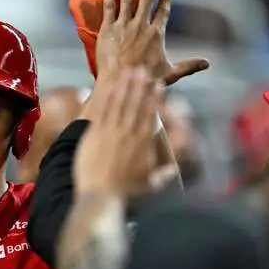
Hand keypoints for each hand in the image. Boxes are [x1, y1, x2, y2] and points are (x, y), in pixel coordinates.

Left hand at [76, 67, 175, 194]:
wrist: (101, 197)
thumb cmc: (127, 195)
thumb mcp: (150, 187)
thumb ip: (163, 175)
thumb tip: (174, 171)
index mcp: (144, 144)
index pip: (151, 115)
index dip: (155, 99)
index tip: (158, 86)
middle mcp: (129, 134)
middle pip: (136, 104)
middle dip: (140, 86)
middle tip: (143, 70)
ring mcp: (111, 132)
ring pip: (119, 103)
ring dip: (125, 86)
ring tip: (128, 72)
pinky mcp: (94, 134)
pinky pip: (102, 110)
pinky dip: (107, 96)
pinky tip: (109, 86)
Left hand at [96, 0, 208, 84]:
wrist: (120, 82)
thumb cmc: (145, 80)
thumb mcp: (170, 73)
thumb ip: (188, 66)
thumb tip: (208, 63)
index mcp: (156, 34)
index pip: (163, 12)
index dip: (166, 0)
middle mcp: (141, 26)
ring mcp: (123, 26)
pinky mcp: (107, 29)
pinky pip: (109, 6)